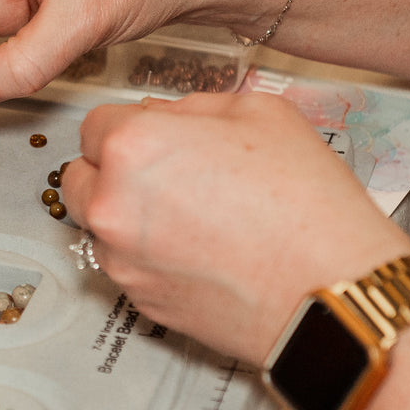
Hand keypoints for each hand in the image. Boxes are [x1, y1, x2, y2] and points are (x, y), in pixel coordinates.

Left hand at [62, 92, 409, 365]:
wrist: (331, 291)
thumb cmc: (307, 206)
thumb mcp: (260, 112)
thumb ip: (195, 107)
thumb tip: (167, 116)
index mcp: (134, 147)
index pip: (94, 125)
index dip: (128, 126)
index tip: (151, 135)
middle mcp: (113, 205)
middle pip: (78, 177)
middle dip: (110, 170)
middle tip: (163, 172)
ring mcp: (122, 260)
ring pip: (98, 226)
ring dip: (126, 215)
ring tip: (188, 214)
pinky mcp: (139, 302)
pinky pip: (126, 267)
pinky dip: (148, 256)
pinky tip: (198, 249)